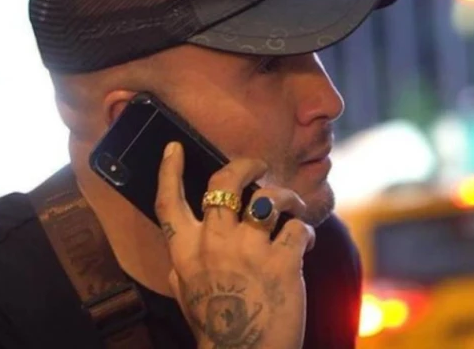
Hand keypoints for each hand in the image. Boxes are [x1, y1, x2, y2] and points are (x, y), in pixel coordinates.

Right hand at [156, 142, 314, 348]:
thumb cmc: (217, 326)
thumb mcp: (186, 294)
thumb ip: (182, 266)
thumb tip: (179, 250)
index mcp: (186, 252)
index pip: (169, 202)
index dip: (169, 170)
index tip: (175, 148)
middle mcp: (214, 245)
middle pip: (224, 183)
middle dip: (245, 165)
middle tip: (258, 166)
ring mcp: (249, 252)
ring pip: (269, 198)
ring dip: (286, 197)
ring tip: (292, 206)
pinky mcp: (283, 263)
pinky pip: (298, 228)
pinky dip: (304, 232)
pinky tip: (303, 243)